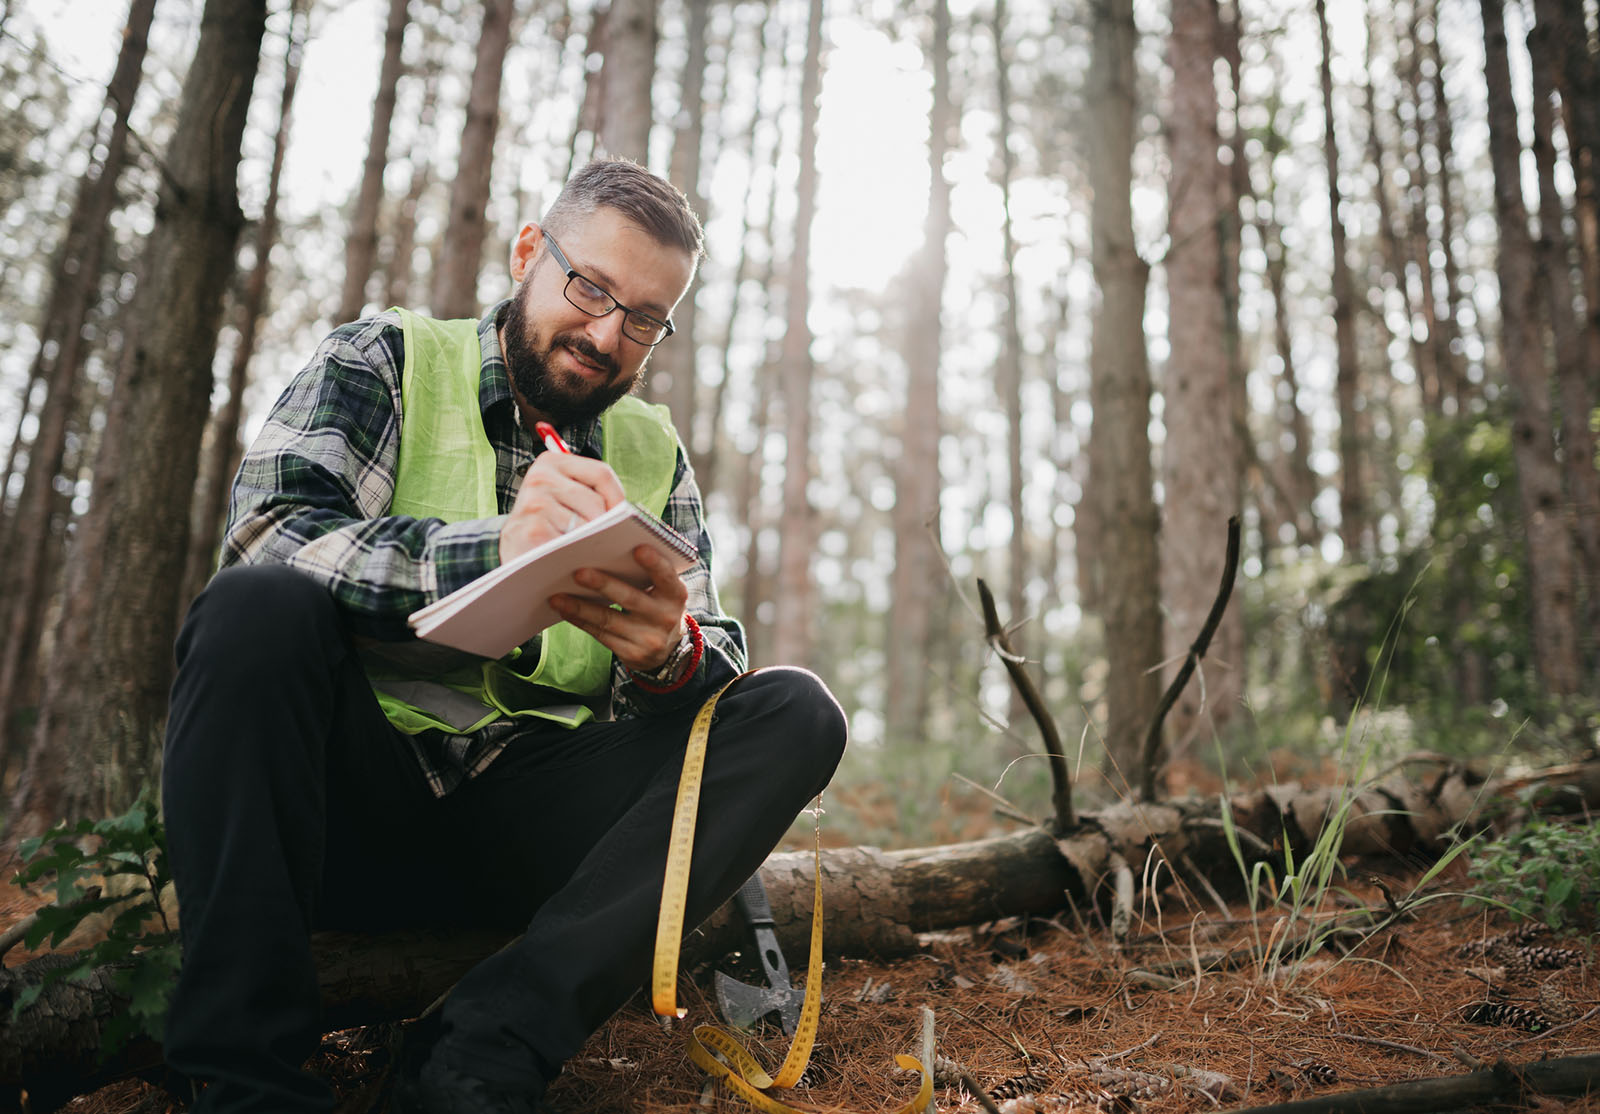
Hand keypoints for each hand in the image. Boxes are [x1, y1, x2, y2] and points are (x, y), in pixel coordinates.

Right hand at [499, 450, 625, 563]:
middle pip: (596, 502)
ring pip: (586, 525)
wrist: (511, 547)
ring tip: (582, 549)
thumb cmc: (547, 522)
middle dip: (605, 526)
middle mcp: (540, 477)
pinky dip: (576, 555)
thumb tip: (628, 512)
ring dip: (590, 542)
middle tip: (602, 540)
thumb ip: (590, 492)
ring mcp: (534, 503)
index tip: (623, 517)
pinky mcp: (532, 531)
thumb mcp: (564, 496)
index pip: (601, 473)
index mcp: (552, 462)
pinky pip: (571, 545)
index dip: (618, 498)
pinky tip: (569, 559)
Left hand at [548, 545, 690, 672]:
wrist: (667, 651)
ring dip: (580, 607)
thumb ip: (647, 575)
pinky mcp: (632, 654)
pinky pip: (601, 635)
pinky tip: (565, 610)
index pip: (666, 576)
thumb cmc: (658, 607)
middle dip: (603, 585)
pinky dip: (580, 621)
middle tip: (578, 572)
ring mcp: (648, 639)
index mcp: (675, 595)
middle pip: (630, 599)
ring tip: (557, 597)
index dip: (654, 563)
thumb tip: (606, 554)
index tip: (638, 549)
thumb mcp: (664, 591)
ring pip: (608, 620)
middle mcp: (665, 618)